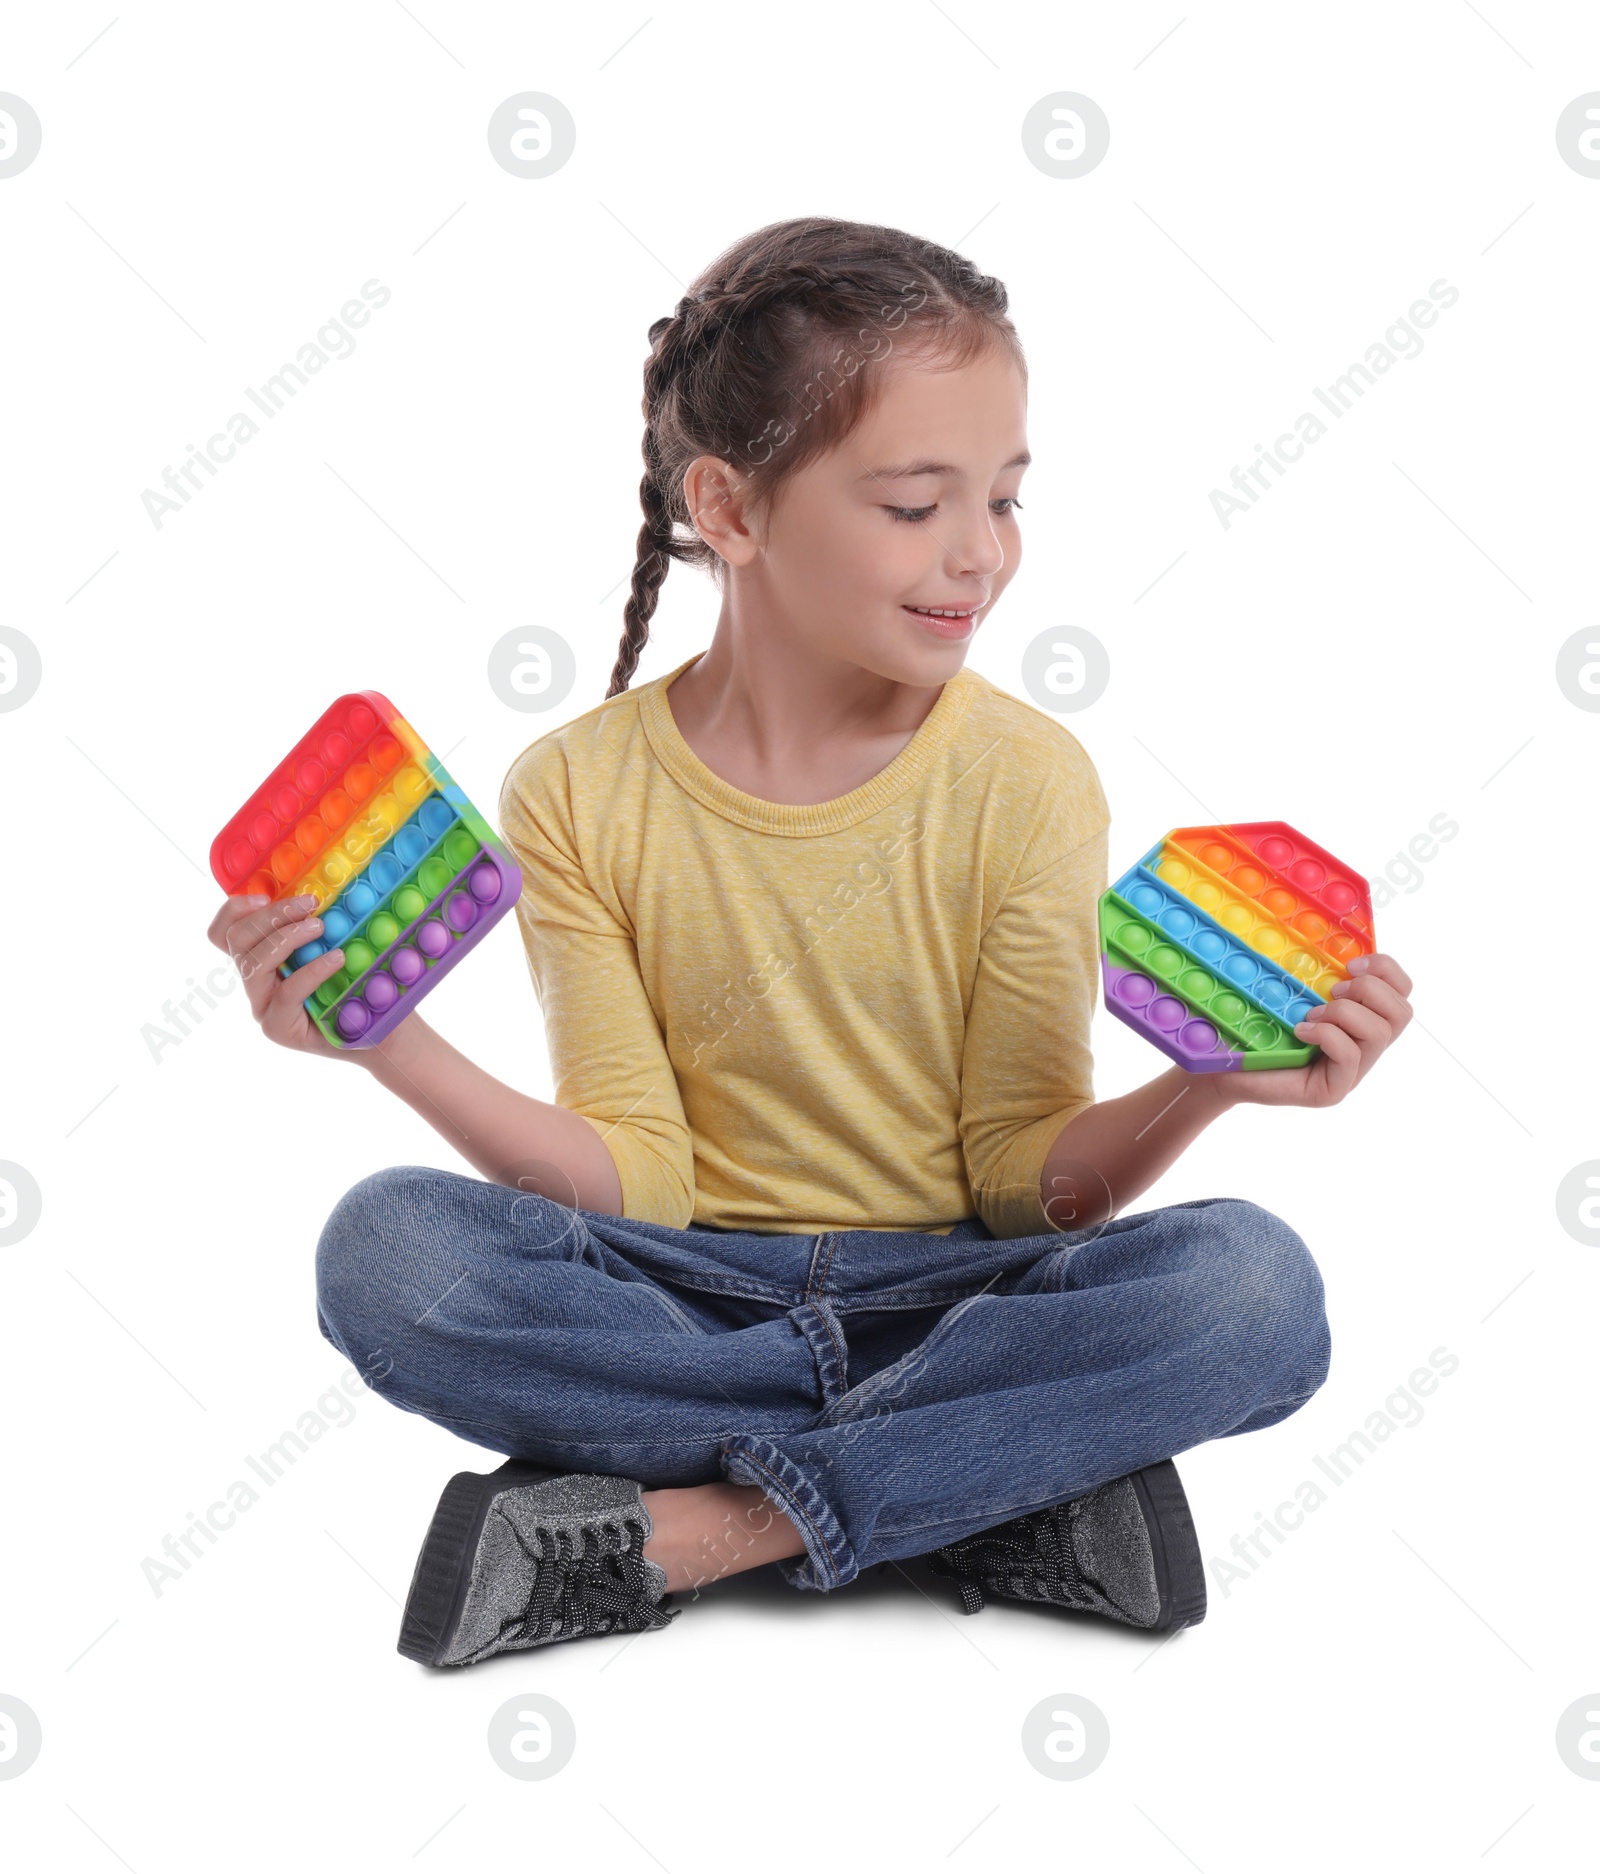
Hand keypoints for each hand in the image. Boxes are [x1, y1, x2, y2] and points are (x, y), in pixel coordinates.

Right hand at [206, 893, 349, 1057]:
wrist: (378, 1029)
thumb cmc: (355, 982)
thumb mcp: (332, 945)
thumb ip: (313, 923)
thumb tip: (317, 887)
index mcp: (258, 960)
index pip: (223, 933)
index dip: (234, 909)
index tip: (266, 895)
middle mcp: (254, 984)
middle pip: (237, 941)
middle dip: (272, 915)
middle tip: (311, 904)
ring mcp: (263, 1008)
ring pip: (253, 964)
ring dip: (287, 937)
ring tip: (322, 927)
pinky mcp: (278, 1028)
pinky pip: (287, 992)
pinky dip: (312, 970)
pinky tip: (336, 958)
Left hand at [1216, 952, 1412, 1108]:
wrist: (1226, 1069)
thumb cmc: (1256, 1029)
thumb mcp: (1288, 995)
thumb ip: (1313, 974)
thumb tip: (1317, 935)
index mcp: (1362, 1020)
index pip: (1402, 991)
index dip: (1386, 970)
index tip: (1351, 964)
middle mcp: (1365, 1048)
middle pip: (1403, 1012)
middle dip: (1368, 990)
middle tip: (1331, 992)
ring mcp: (1352, 1072)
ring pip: (1381, 1032)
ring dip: (1345, 1012)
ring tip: (1312, 1014)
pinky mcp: (1332, 1091)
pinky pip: (1350, 1054)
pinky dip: (1326, 1034)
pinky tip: (1300, 1032)